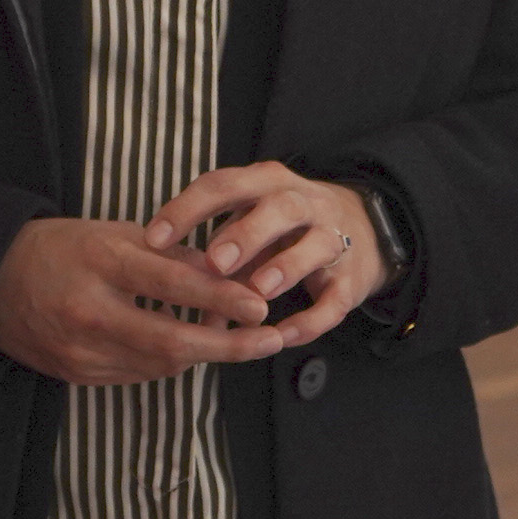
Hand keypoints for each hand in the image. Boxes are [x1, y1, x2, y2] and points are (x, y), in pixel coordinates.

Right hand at [0, 218, 289, 384]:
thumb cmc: (59, 247)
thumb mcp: (113, 232)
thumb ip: (168, 254)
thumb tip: (225, 275)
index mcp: (100, 263)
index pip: (171, 285)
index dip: (221, 299)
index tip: (262, 305)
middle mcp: (89, 311)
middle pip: (172, 342)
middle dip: (229, 346)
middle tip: (271, 340)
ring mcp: (80, 350)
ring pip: (160, 364)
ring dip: (204, 354)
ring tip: (237, 337)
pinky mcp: (75, 375)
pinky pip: (138, 374)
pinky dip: (169, 362)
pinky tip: (188, 347)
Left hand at [143, 162, 385, 351]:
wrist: (363, 229)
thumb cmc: (283, 230)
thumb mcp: (248, 231)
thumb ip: (215, 263)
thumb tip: (178, 306)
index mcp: (267, 182)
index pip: (224, 184)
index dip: (187, 209)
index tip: (154, 239)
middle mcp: (304, 202)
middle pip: (280, 207)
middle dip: (246, 234)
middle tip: (214, 263)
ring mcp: (333, 237)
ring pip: (316, 245)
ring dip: (285, 267)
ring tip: (257, 291)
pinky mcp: (352, 278)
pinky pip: (335, 298)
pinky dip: (311, 319)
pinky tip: (283, 336)